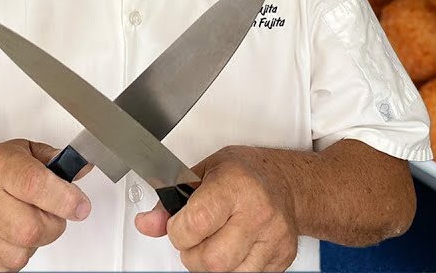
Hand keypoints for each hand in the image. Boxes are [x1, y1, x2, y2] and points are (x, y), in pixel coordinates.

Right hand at [0, 139, 90, 271]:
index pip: (35, 185)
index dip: (65, 200)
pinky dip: (13, 258)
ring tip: (22, 224)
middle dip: (52, 226)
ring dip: (32, 245)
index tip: (80, 207)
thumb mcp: (24, 152)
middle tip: (49, 215)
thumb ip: (56, 160)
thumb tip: (82, 169)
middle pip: (31, 230)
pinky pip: (3, 270)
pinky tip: (6, 238)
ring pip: (19, 255)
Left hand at [135, 146, 297, 271]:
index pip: (195, 224)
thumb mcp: (204, 173)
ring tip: (217, 243)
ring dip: (212, 266)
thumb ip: (171, 201)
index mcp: (236, 185)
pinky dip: (234, 269)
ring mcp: (274, 237)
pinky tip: (236, 249)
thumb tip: (147, 224)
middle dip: (193, 254)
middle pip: (211, 260)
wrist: (288, 182)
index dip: (178, 230)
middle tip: (198, 238)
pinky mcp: (282, 257)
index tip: (179, 224)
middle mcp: (259, 212)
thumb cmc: (246, 174)